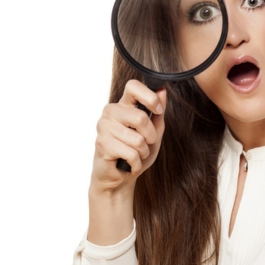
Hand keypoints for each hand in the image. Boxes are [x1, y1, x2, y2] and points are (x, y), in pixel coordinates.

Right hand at [92, 79, 166, 193]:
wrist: (119, 178)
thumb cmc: (135, 153)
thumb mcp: (153, 132)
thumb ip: (157, 112)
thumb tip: (162, 91)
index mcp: (123, 105)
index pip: (133, 87)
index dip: (149, 97)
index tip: (157, 110)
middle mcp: (111, 112)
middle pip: (140, 117)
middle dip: (150, 137)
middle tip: (146, 145)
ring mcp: (104, 127)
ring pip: (137, 139)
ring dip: (143, 153)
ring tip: (135, 156)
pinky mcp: (102, 143)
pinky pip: (131, 153)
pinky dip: (136, 163)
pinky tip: (130, 164)